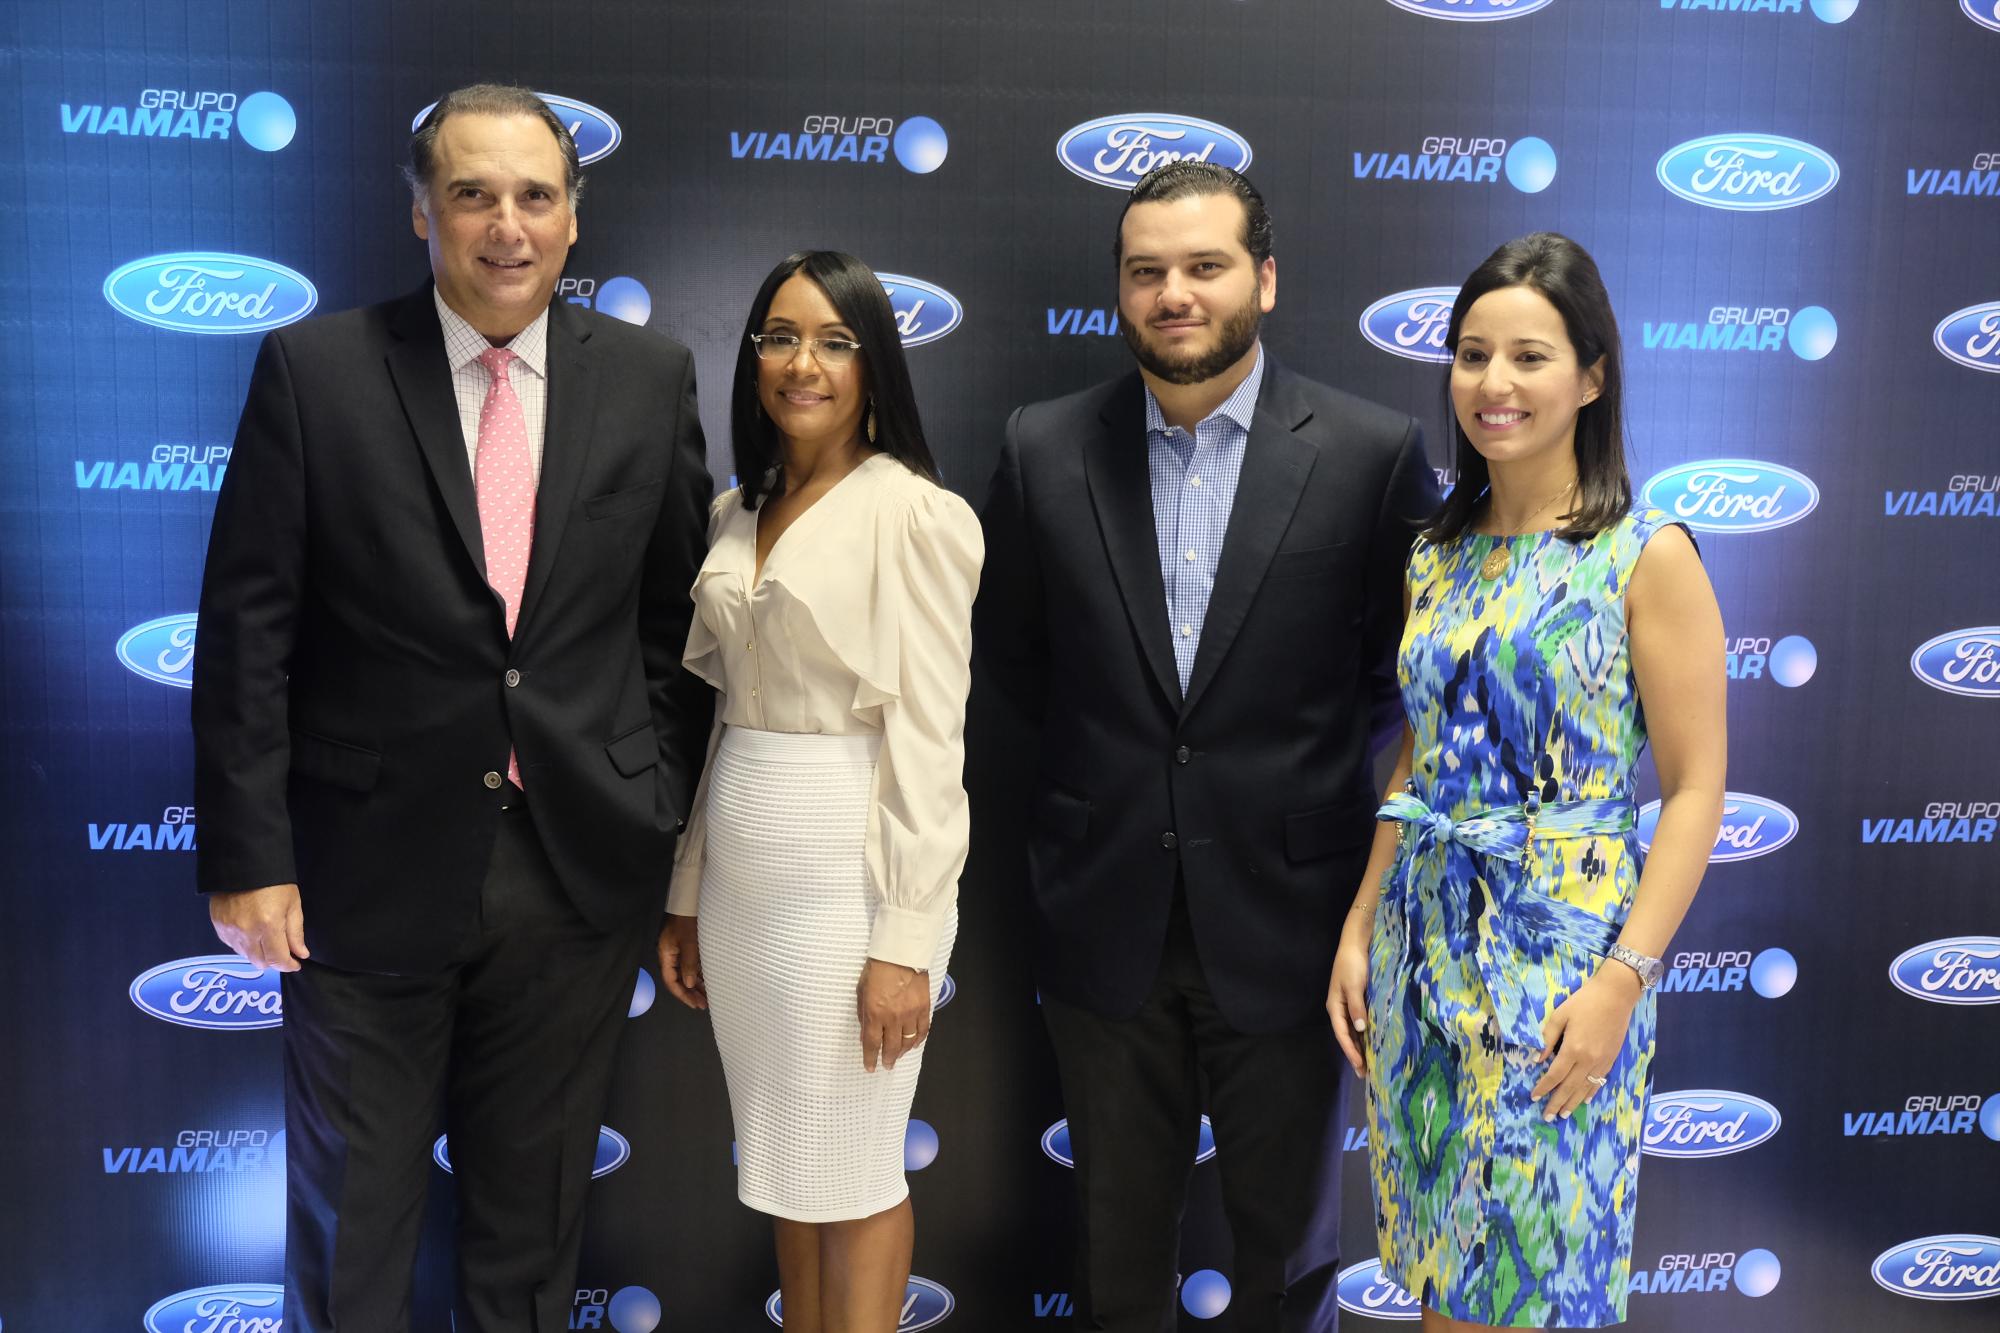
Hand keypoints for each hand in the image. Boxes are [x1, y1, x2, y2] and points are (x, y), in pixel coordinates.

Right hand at [209, 884, 308, 971]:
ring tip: (266, 940)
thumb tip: (301, 954)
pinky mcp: (218, 925)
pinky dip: (244, 945)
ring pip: (245, 956)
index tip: (295, 964)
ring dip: (258, 954)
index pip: (277, 959)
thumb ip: (296, 933)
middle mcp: (246, 932)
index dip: (288, 965)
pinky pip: (232, 945)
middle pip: (260, 962)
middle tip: (282, 951)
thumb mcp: (292, 904)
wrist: (244, 864)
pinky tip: (251, 934)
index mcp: (268, 926)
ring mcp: (229, 930)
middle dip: (273, 961)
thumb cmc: (274, 882)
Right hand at [657, 914, 706, 1009]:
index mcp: (666, 955)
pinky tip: (708, 982)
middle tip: (704, 1005)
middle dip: (691, 993)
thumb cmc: (688, 919)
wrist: (690, 900)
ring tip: (708, 997)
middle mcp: (671, 956)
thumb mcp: (690, 942)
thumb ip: (689, 964)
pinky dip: (699, 974)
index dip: (682, 994)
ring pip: (687, 973)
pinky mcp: (688, 947)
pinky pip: (692, 965)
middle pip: (679, 979)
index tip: (694, 1004)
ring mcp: (679, 951)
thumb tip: (690, 984)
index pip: (671, 981)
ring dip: (697, 985)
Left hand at [857, 958, 929, 1072]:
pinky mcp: (924, 1008)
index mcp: (874, 1013)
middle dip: (888, 1059)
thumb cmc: (877, 969)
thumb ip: (863, 1015)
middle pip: (891, 1047)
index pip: (872, 1044)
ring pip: (908, 1042)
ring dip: (902, 1052)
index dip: (870, 1058)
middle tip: (886, 1065)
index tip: (869, 1067)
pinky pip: (922, 1031)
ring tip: (899, 1056)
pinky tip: (914, 1044)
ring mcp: (910, 1014)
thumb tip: (865, 1034)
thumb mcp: (861, 991)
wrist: (900, 954)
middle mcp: (893, 1018)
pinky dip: (918, 1040)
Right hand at [1326, 920, 1371, 1076]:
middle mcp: (1340, 1009)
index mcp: (1335, 1007)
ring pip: (1353, 1031)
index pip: (1342, 1034)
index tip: (1360, 1066)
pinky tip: (1373, 1041)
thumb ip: (1357, 1008)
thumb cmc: (1352, 964)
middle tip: (1365, 1073)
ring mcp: (1348, 1005)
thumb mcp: (1354, 986)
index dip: (1350, 1051)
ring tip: (1370, 1063)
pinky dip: (1365, 1034)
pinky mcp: (1358, 1000)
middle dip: (1355, 1054)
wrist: (1356, 944)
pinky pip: (1360, 1022)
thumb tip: (1361, 1030)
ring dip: (1360, 1046)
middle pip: (1346, 1036)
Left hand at [1533, 964, 1642, 1119]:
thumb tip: (1538, 1058)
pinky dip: (1590, 1092)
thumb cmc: (1584, 1001)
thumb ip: (1547, 1038)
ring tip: (1563, 1115)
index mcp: (1573, 1049)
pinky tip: (1584, 1100)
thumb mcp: (1560, 1015)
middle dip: (1557, 1103)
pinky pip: (1599, 1081)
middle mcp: (1588, 1060)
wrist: (1616, 995)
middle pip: (1569, 1087)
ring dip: (1573, 1102)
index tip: (1534, 1097)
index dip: (1544, 1087)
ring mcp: (1602, 1061)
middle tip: (1547, 1117)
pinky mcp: (1611, 1059)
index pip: (1554, 1075)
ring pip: (1585, 1088)